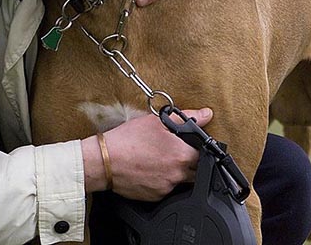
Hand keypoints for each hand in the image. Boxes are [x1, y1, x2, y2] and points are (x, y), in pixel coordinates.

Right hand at [82, 108, 212, 200]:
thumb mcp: (156, 121)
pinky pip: (167, 189)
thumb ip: (185, 117)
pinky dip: (163, 180)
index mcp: (181, 154)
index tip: (192, 146)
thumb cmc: (128, 140)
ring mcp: (168, 187)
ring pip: (182, 180)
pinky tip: (150, 169)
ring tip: (158, 159)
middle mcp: (178, 174)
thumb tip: (205, 113)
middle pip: (197, 171)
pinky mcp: (156, 197)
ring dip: (176, 171)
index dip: (200, 149)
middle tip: (173, 152)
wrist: (105, 161)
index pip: (206, 155)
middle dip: (191, 162)